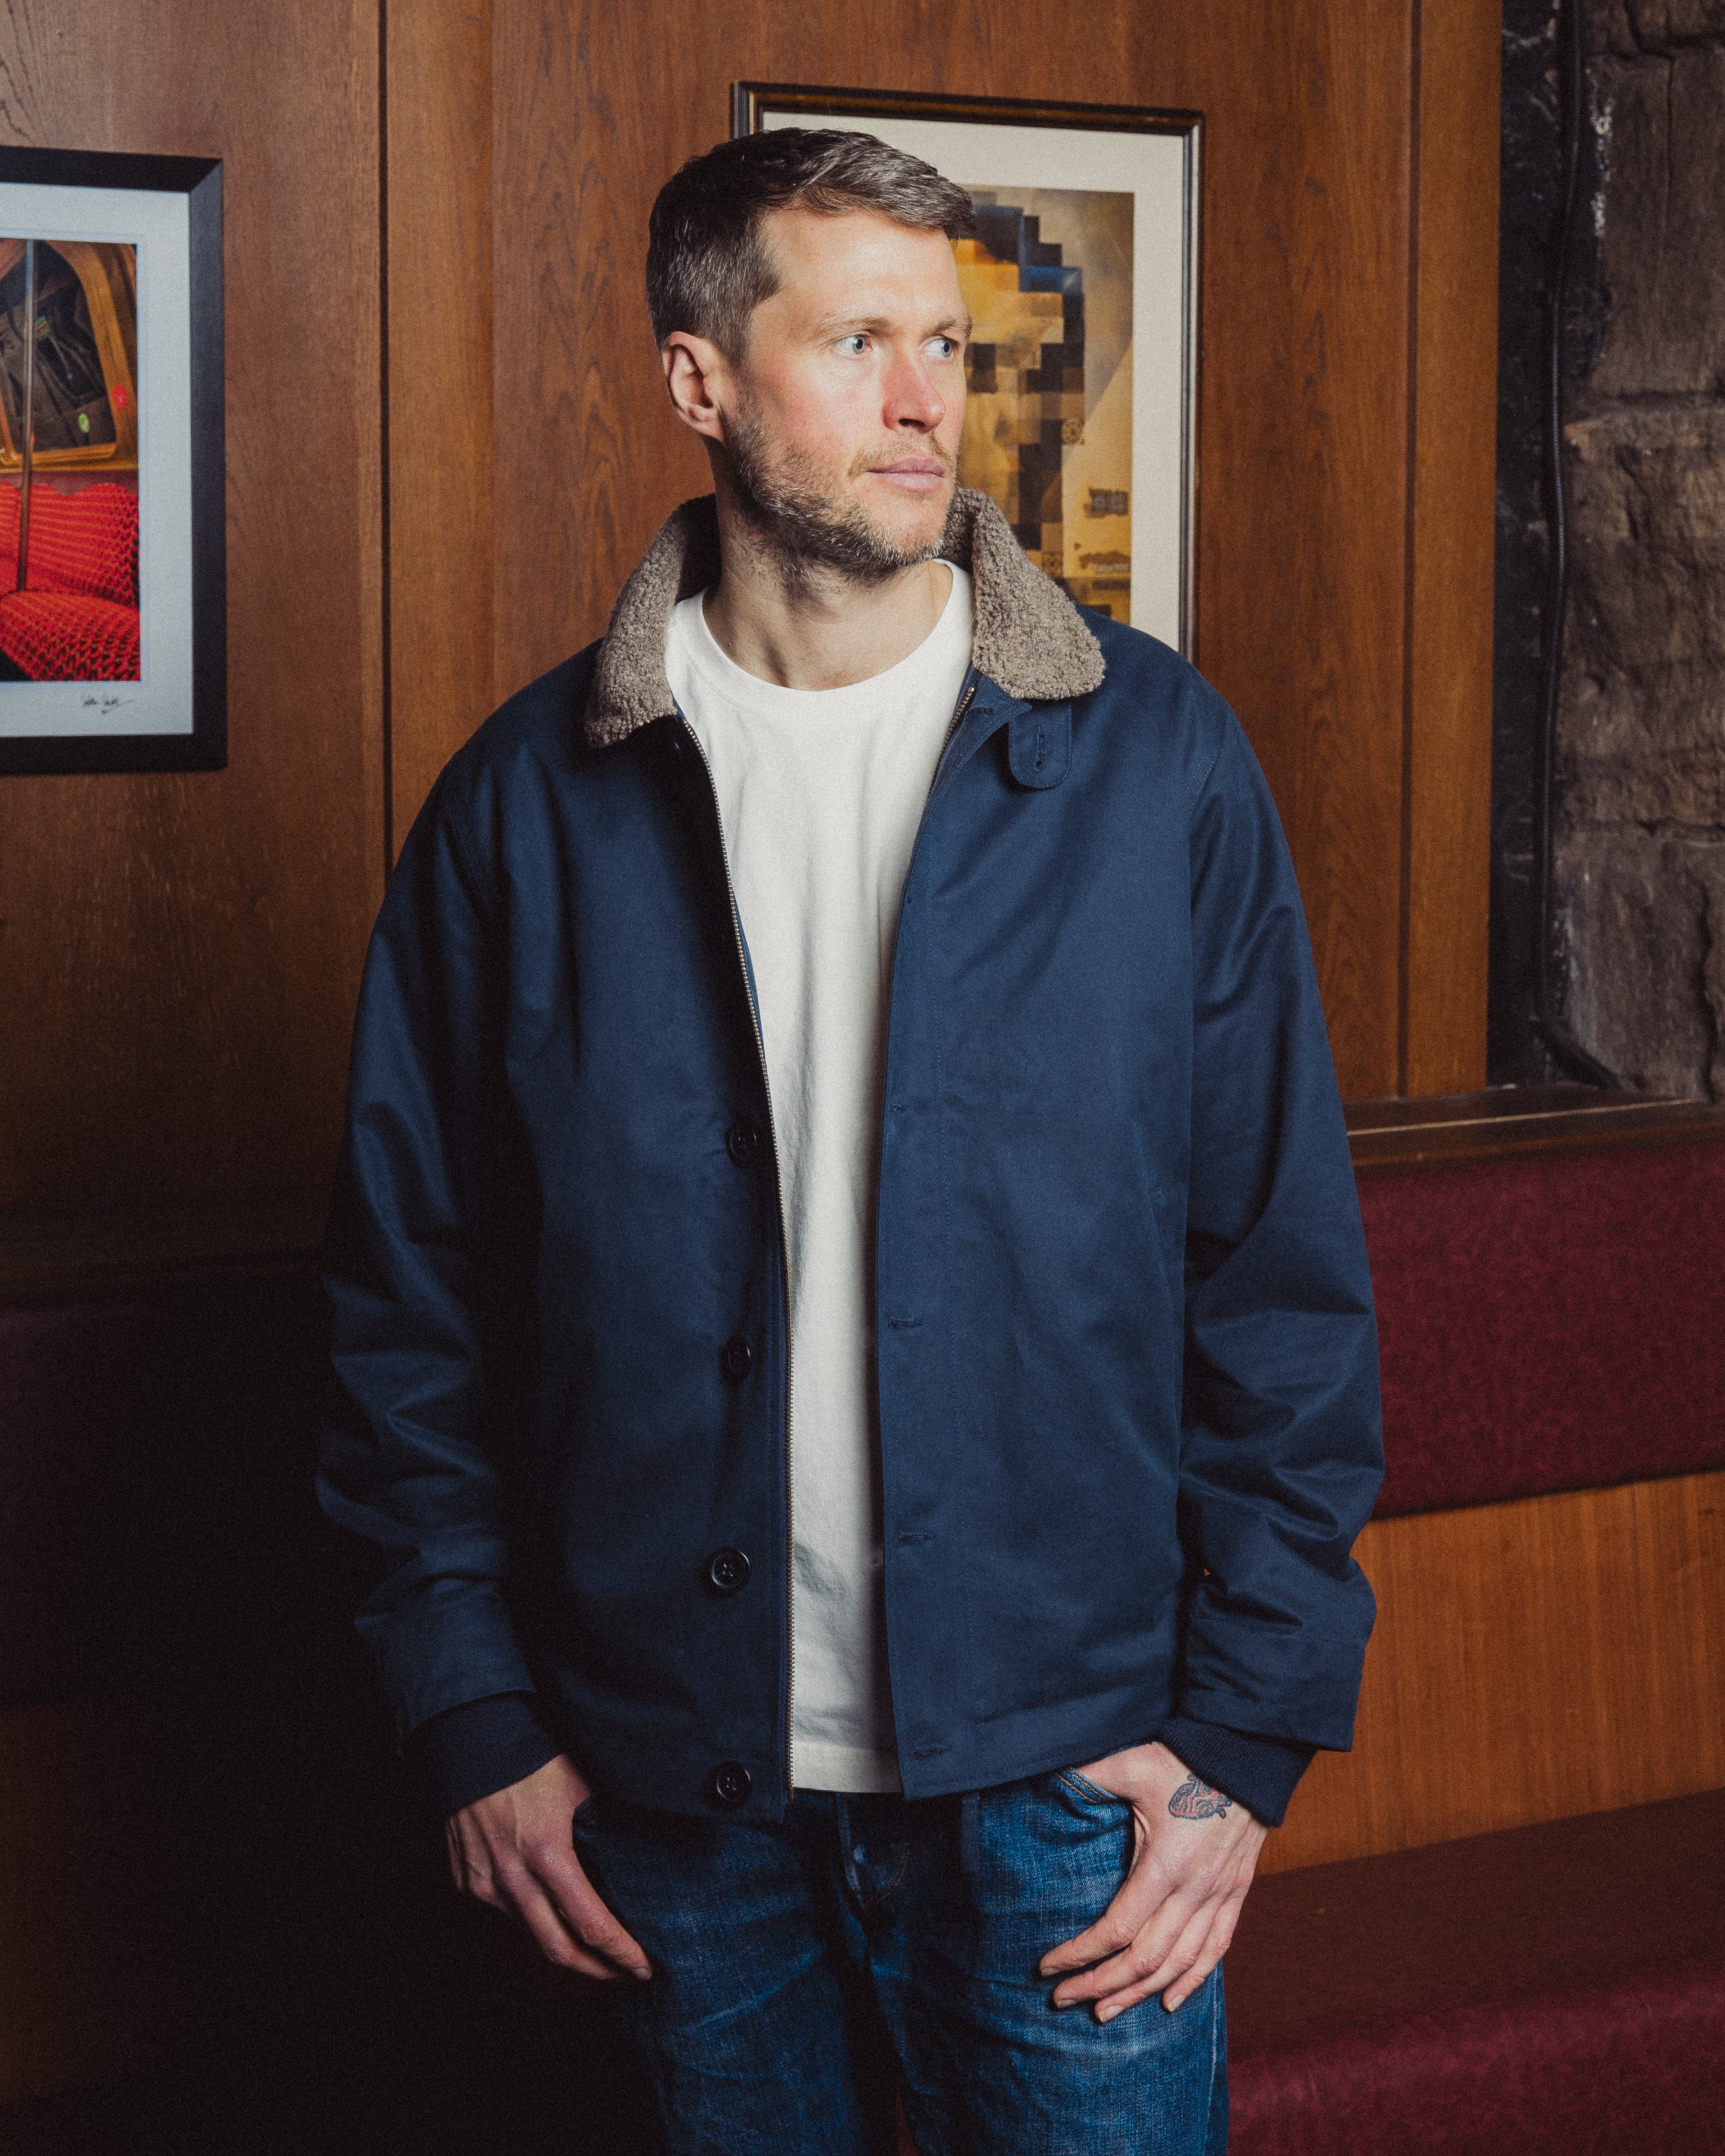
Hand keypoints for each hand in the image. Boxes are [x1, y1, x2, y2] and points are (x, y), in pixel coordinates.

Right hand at [444, 1753, 651, 1980]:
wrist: (470, 1741)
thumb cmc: (532, 1760)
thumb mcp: (580, 1788)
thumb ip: (603, 1828)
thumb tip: (637, 1856)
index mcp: (548, 1854)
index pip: (591, 1925)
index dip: (621, 1953)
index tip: (644, 1967)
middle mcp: (512, 1878)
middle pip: (559, 1950)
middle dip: (596, 1970)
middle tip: (623, 1973)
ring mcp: (484, 1884)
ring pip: (530, 1934)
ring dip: (563, 1946)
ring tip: (594, 1949)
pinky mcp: (466, 1882)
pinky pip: (504, 1912)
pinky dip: (531, 1918)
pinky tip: (551, 1911)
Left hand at [1038, 1740, 1265, 2020]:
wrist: (1246, 1752)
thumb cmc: (1183, 1756)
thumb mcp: (1130, 1763)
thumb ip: (1088, 1776)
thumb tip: (1046, 1778)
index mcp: (1166, 1862)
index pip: (1117, 1929)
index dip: (1079, 1954)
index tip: (1047, 1967)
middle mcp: (1196, 1889)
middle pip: (1145, 1959)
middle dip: (1101, 1984)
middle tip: (1063, 1999)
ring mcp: (1221, 1894)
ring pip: (1180, 1964)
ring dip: (1140, 1993)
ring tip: (1104, 2011)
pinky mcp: (1237, 1891)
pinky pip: (1217, 1948)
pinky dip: (1194, 1980)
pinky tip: (1170, 2002)